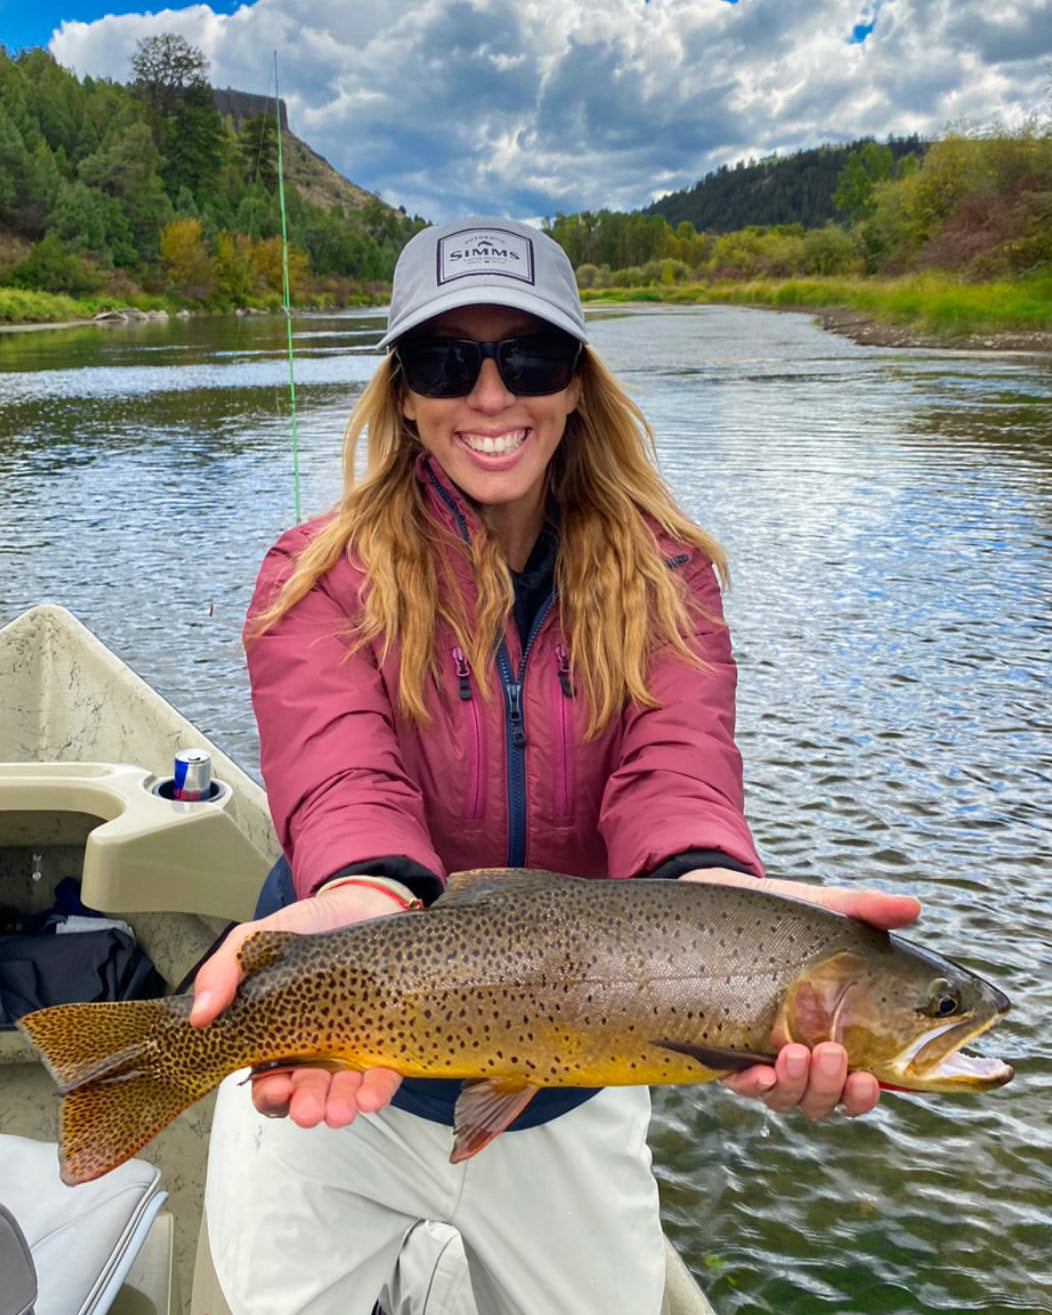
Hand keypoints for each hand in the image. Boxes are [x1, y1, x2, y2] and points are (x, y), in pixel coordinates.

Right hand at [190, 881, 404, 1126]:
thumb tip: (199, 1014)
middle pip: (305, 1093)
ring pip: (342, 1092)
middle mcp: (313, 1050)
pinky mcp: (384, 1041)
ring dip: (340, 1105)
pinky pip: (382, 1076)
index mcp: (278, 1034)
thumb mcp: (256, 940)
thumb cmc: (309, 924)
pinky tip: (370, 1092)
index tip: (275, 1090)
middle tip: (309, 1107)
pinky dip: (376, 1090)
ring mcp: (350, 1048)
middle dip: (306, 1106)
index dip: (270, 1095)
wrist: (363, 899)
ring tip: (340, 1108)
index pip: (267, 1081)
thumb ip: (223, 971)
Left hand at [680, 867, 921, 1118]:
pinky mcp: (729, 1050)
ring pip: (788, 1097)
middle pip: (824, 1098)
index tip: (870, 1081)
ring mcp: (767, 1055)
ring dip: (797, 1085)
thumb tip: (913, 906)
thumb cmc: (789, 918)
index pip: (859, 1084)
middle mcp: (805, 1054)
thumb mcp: (829, 911)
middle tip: (832, 1054)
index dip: (865, 1095)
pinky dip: (754, 1086)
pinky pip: (742, 1083)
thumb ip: (869, 910)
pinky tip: (760, 1073)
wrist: (726, 905)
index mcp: (839, 1034)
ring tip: (796, 1052)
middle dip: (831, 1088)